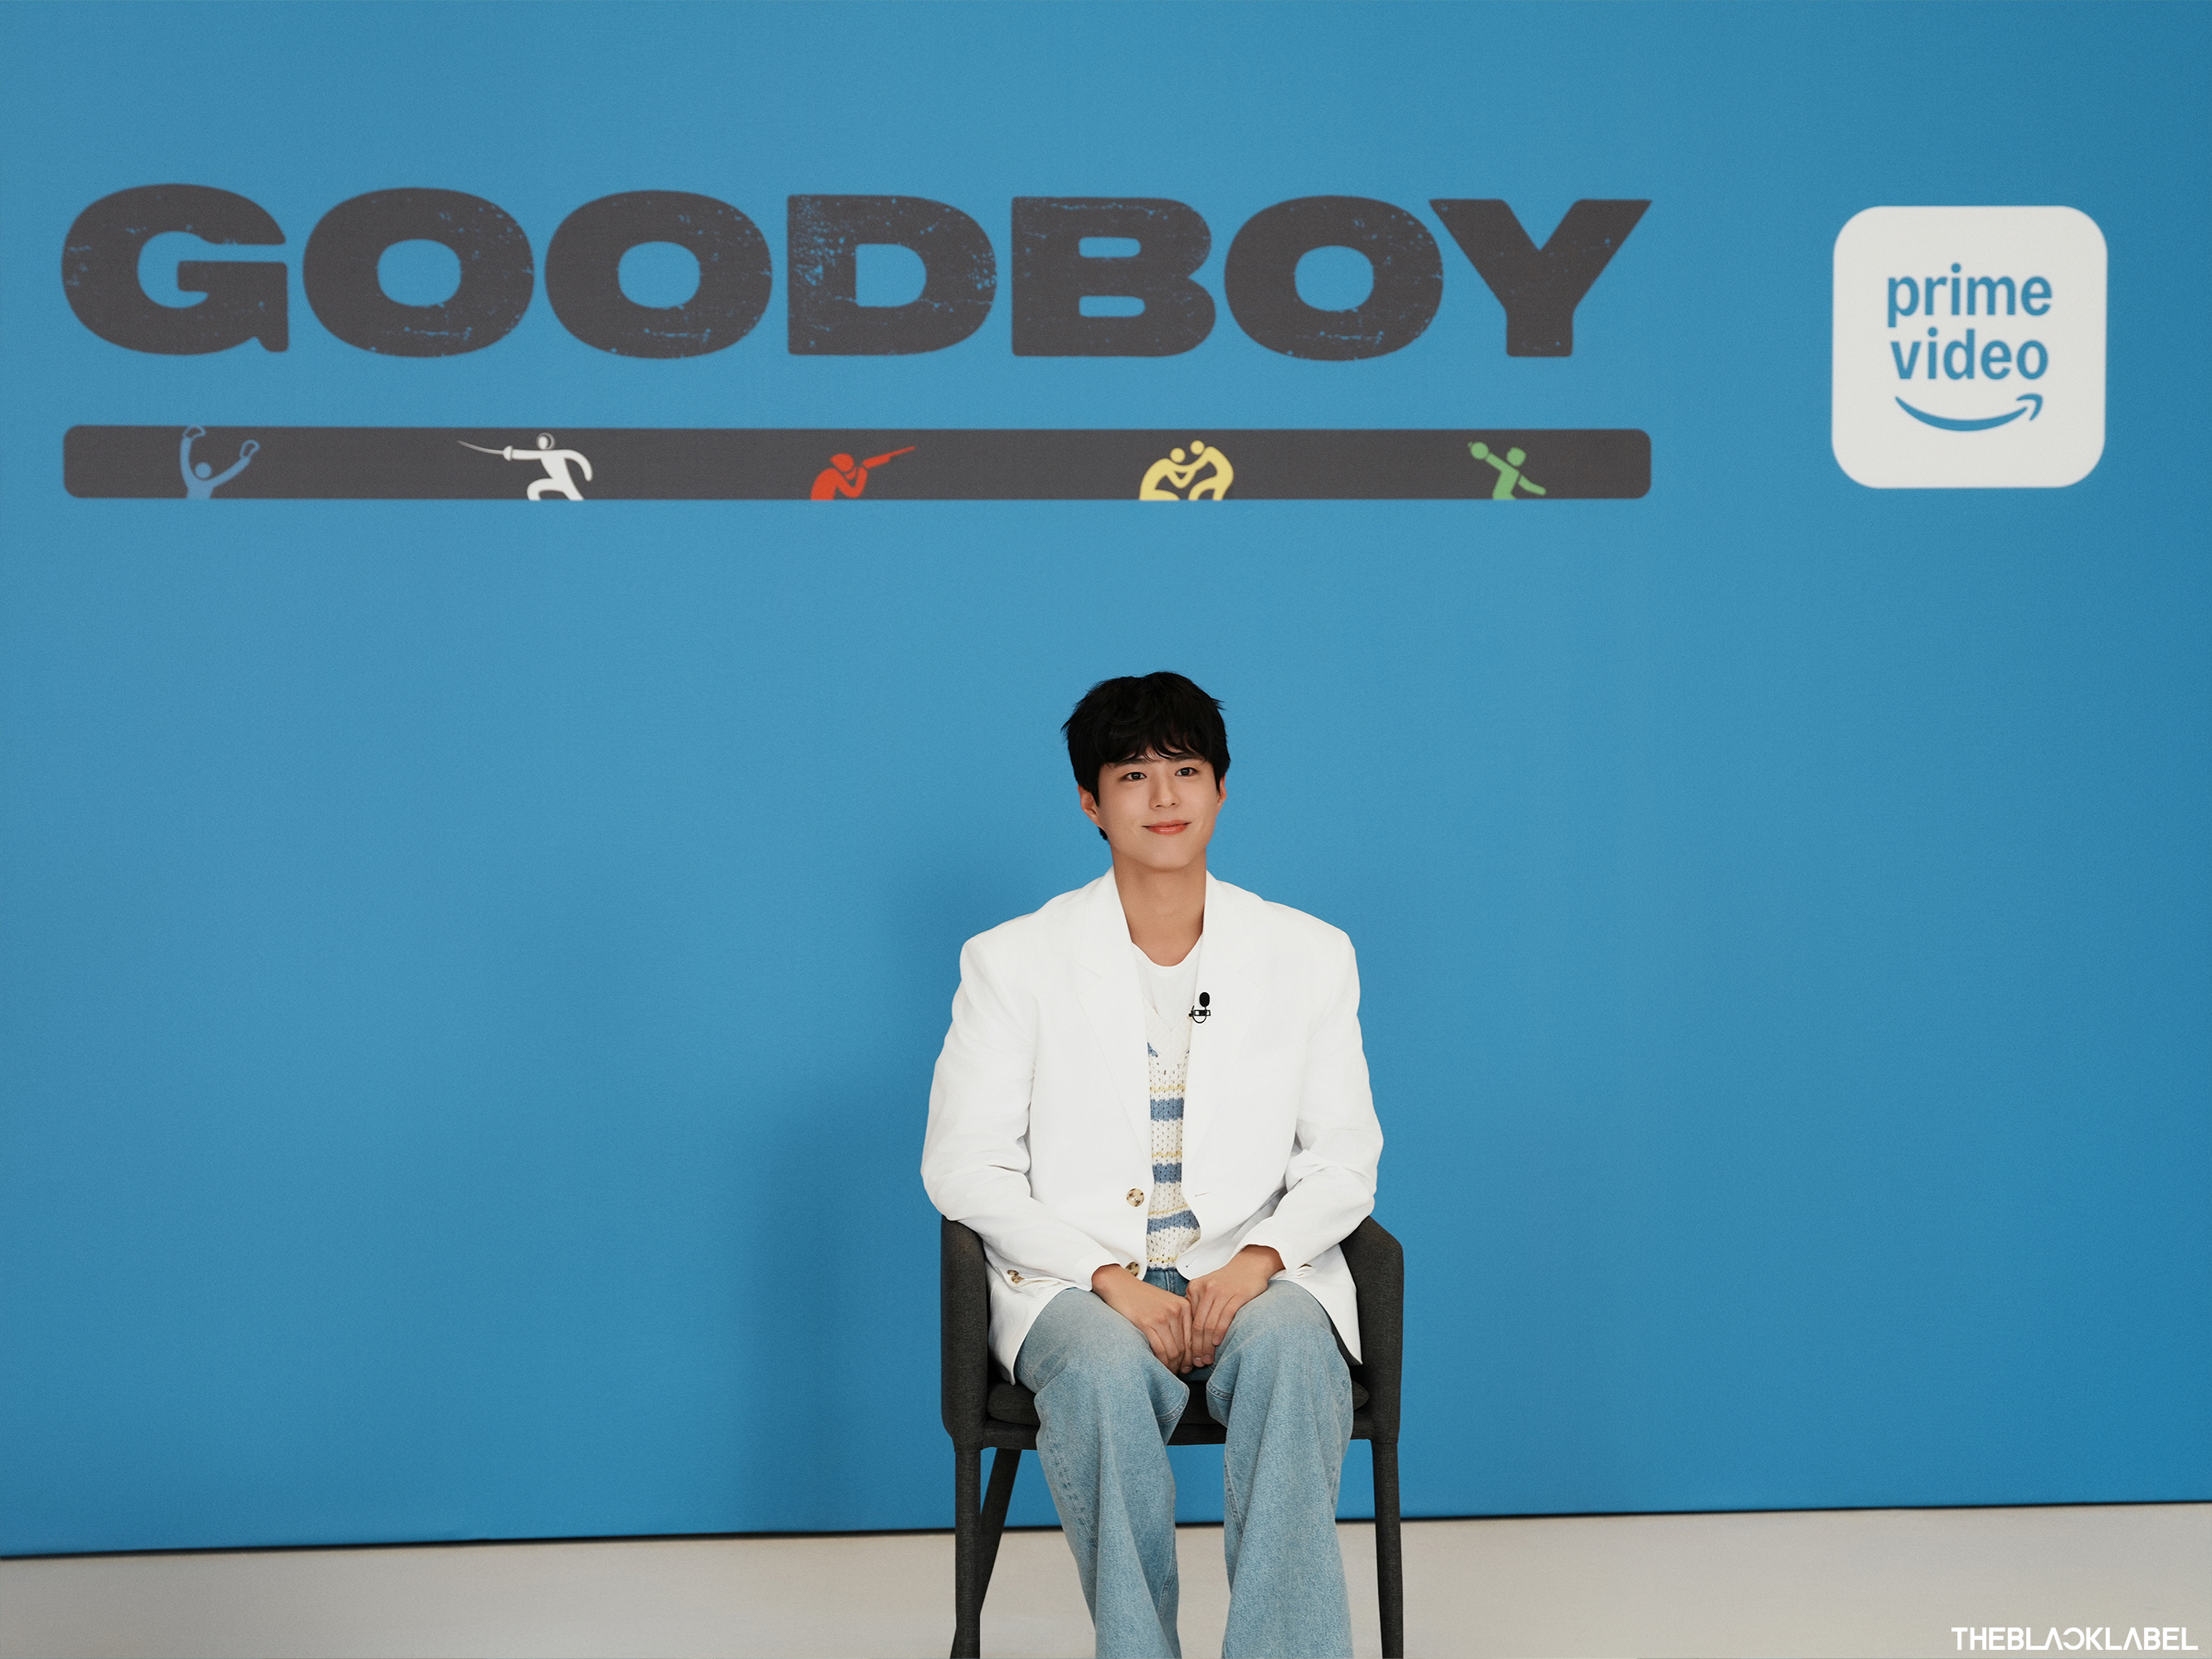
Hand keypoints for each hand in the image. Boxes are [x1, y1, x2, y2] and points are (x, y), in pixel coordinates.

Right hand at [1091, 1265, 1195, 1371]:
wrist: (1119, 1285)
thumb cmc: (1141, 1298)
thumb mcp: (1166, 1304)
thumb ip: (1178, 1321)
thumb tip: (1187, 1350)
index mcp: (1184, 1306)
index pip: (1193, 1338)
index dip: (1192, 1356)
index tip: (1188, 1366)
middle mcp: (1176, 1310)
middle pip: (1185, 1347)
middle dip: (1182, 1363)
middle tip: (1178, 1372)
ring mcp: (1162, 1316)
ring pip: (1173, 1351)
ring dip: (1172, 1365)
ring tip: (1168, 1371)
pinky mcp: (1147, 1323)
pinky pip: (1160, 1350)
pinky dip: (1161, 1362)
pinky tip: (1159, 1365)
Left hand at [1183, 1246, 1283, 1366]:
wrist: (1250, 1264)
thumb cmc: (1228, 1282)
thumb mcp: (1208, 1290)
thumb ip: (1199, 1307)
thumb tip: (1190, 1339)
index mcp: (1194, 1288)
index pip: (1188, 1322)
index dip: (1188, 1342)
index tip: (1189, 1357)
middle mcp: (1205, 1289)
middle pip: (1198, 1325)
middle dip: (1197, 1348)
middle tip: (1198, 1363)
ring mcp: (1221, 1291)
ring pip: (1209, 1324)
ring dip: (1208, 1345)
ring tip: (1208, 1359)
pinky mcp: (1237, 1294)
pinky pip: (1225, 1316)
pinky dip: (1220, 1332)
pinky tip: (1217, 1343)